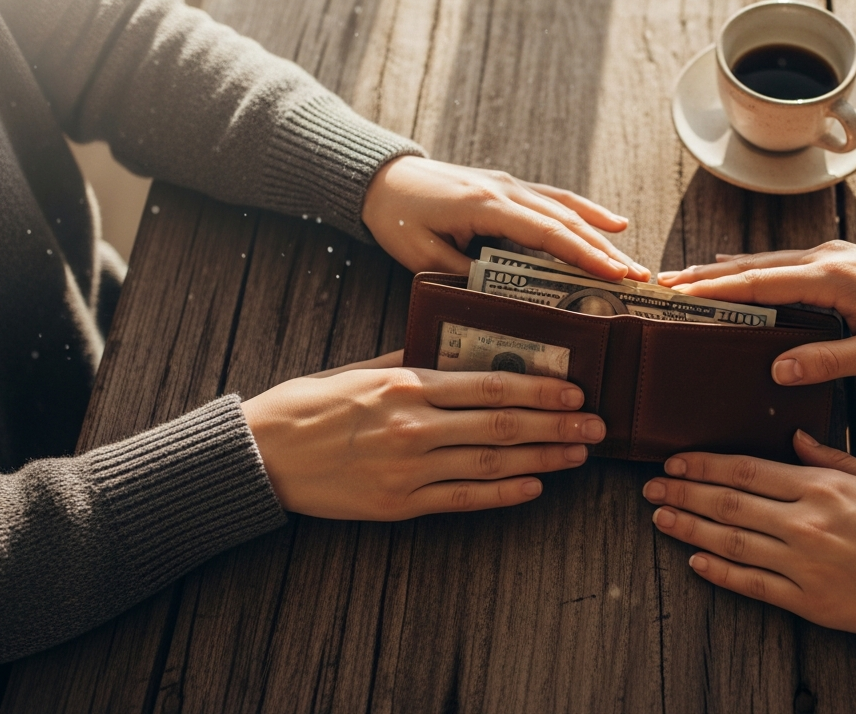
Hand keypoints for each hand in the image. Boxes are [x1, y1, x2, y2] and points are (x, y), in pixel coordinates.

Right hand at [242, 350, 605, 519]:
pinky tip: (534, 488)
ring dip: (542, 460)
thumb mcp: (358, 369)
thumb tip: (456, 349)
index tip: (575, 390)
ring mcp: (407, 470)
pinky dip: (503, 496)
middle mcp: (412, 427)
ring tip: (578, 455)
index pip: (488, 385)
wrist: (258, 457)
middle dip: (557, 426)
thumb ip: (409, 359)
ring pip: (491, 465)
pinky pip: (462, 500)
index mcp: (404, 385)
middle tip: (597, 426)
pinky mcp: (397, 505)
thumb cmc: (307, 407)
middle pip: (501, 426)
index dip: (539, 389)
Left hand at [362, 156, 649, 281]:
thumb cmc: (400, 219)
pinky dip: (587, 211)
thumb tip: (505, 297)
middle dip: (605, 252)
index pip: (547, 233)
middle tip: (638, 278)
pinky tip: (614, 223)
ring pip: (567, 210)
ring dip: (602, 236)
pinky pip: (556, 198)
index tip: (615, 275)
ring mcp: (511, 185)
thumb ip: (466, 273)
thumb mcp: (424, 256)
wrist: (383, 179)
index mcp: (486, 207)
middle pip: (566, 222)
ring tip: (633, 261)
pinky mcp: (510, 188)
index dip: (584, 256)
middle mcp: (506, 191)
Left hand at [642, 431, 855, 653]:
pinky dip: (720, 573)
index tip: (675, 461)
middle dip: (684, 494)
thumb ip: (833, 459)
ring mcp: (804, 564)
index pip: (747, 469)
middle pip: (728, 503)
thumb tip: (796, 439)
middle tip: (651, 489)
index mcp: (823, 487)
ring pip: (731, 542)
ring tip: (660, 520)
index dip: (704, 465)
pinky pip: (753, 585)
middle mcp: (806, 523)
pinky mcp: (809, 601)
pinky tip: (697, 562)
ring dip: (690, 529)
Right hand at [656, 241, 855, 384]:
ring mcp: (832, 257)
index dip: (714, 289)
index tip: (677, 293)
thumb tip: (778, 371)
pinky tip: (738, 273)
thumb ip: (829, 361)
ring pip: (766, 261)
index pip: (759, 281)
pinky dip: (752, 270)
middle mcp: (825, 259)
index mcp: (831, 278)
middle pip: (752, 265)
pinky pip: (783, 264)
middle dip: (706, 275)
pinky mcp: (840, 263)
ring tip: (686, 279)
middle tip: (663, 283)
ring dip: (725, 271)